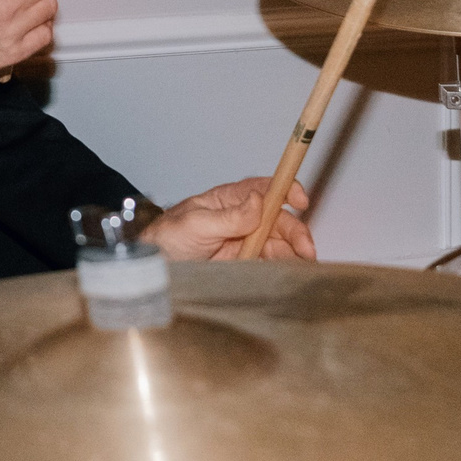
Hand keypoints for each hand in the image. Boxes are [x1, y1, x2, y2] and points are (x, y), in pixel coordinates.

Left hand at [146, 178, 315, 261]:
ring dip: (294, 252)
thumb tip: (257, 202)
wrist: (153, 269)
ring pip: (279, 243)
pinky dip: (284, 266)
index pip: (264, 189)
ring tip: (304, 264)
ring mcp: (244, 242)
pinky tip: (292, 271)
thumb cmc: (166, 238)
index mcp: (229, 200)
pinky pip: (269, 262)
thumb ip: (228, 216)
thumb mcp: (195, 224)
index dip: (286, 190)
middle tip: (306, 249)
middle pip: (278, 219)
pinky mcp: (244, 264)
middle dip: (296, 231)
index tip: (300, 199)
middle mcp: (242, 219)